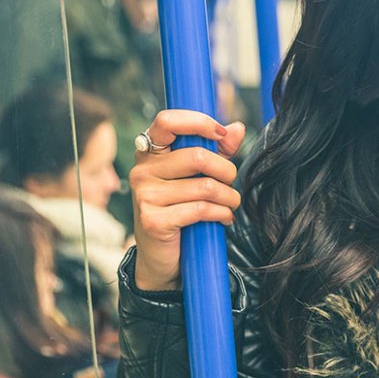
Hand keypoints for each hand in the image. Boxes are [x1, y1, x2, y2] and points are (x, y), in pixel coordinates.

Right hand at [130, 110, 245, 290]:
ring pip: (205, 186)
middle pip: (198, 156)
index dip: (199, 122)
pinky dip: (222, 213)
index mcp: (150, 153)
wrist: (163, 256)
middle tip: (230, 183)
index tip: (222, 135)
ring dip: (229, 197)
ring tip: (230, 203)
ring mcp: (145, 196)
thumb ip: (218, 150)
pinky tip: (224, 218)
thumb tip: (236, 127)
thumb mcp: (200, 175)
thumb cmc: (183, 208)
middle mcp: (142, 171)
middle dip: (226, 171)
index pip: (167, 121)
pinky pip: (202, 209)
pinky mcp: (153, 220)